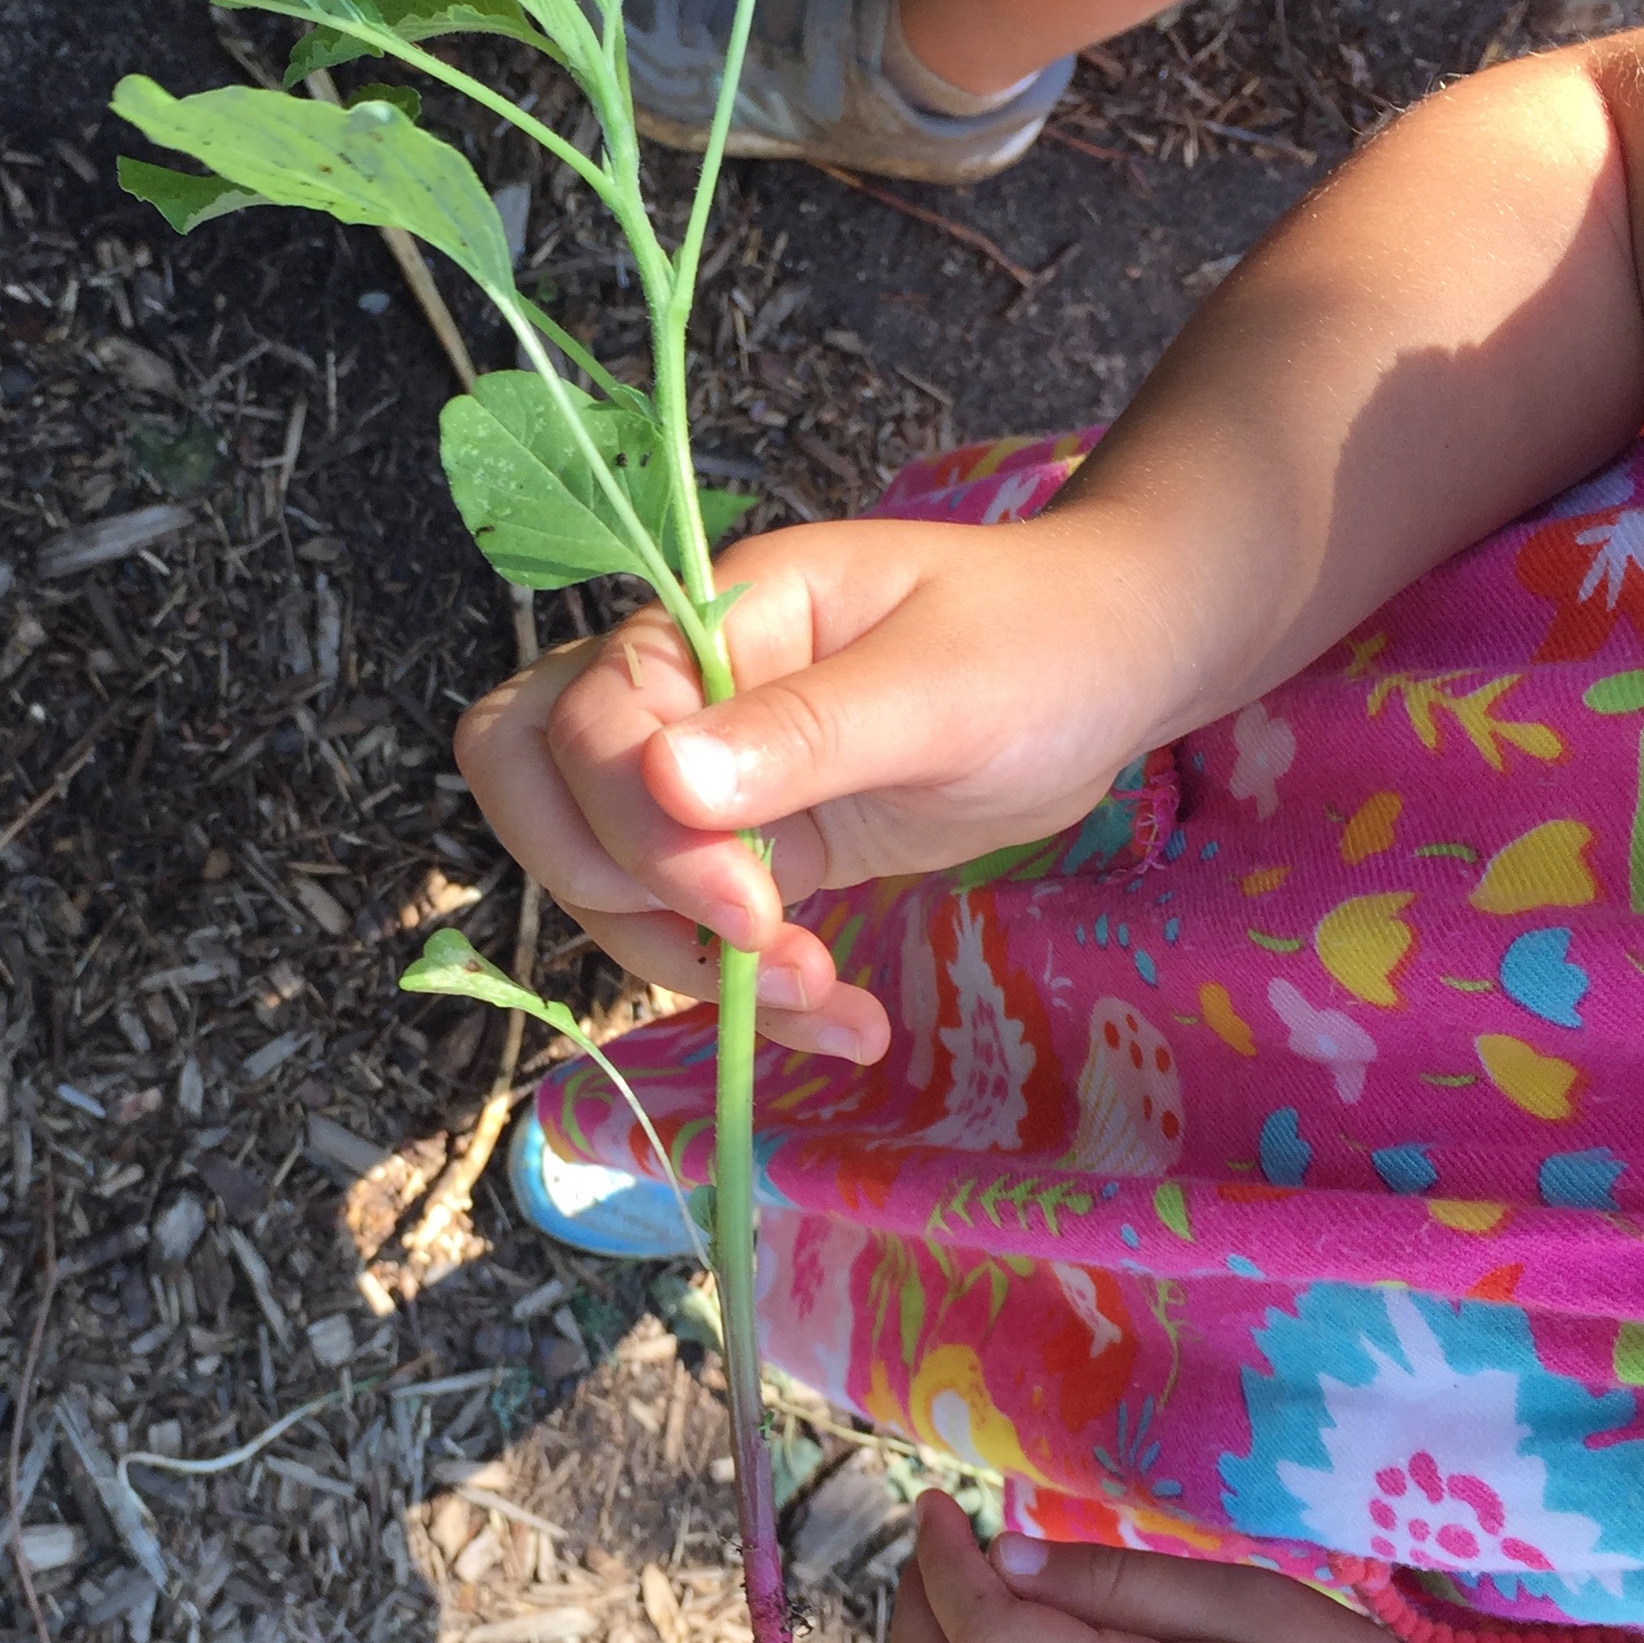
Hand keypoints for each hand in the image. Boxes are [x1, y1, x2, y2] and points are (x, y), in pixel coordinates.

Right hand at [454, 511, 1167, 1061]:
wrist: (1108, 671)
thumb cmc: (1037, 642)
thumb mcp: (938, 684)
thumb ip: (803, 732)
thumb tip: (663, 784)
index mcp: (707, 621)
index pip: (581, 727)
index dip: (639, 830)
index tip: (754, 902)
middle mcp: (680, 695)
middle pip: (535, 793)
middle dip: (621, 894)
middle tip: (754, 940)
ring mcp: (706, 778)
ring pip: (604, 882)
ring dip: (689, 963)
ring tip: (824, 999)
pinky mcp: (750, 851)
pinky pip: (692, 929)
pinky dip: (745, 991)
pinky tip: (842, 1021)